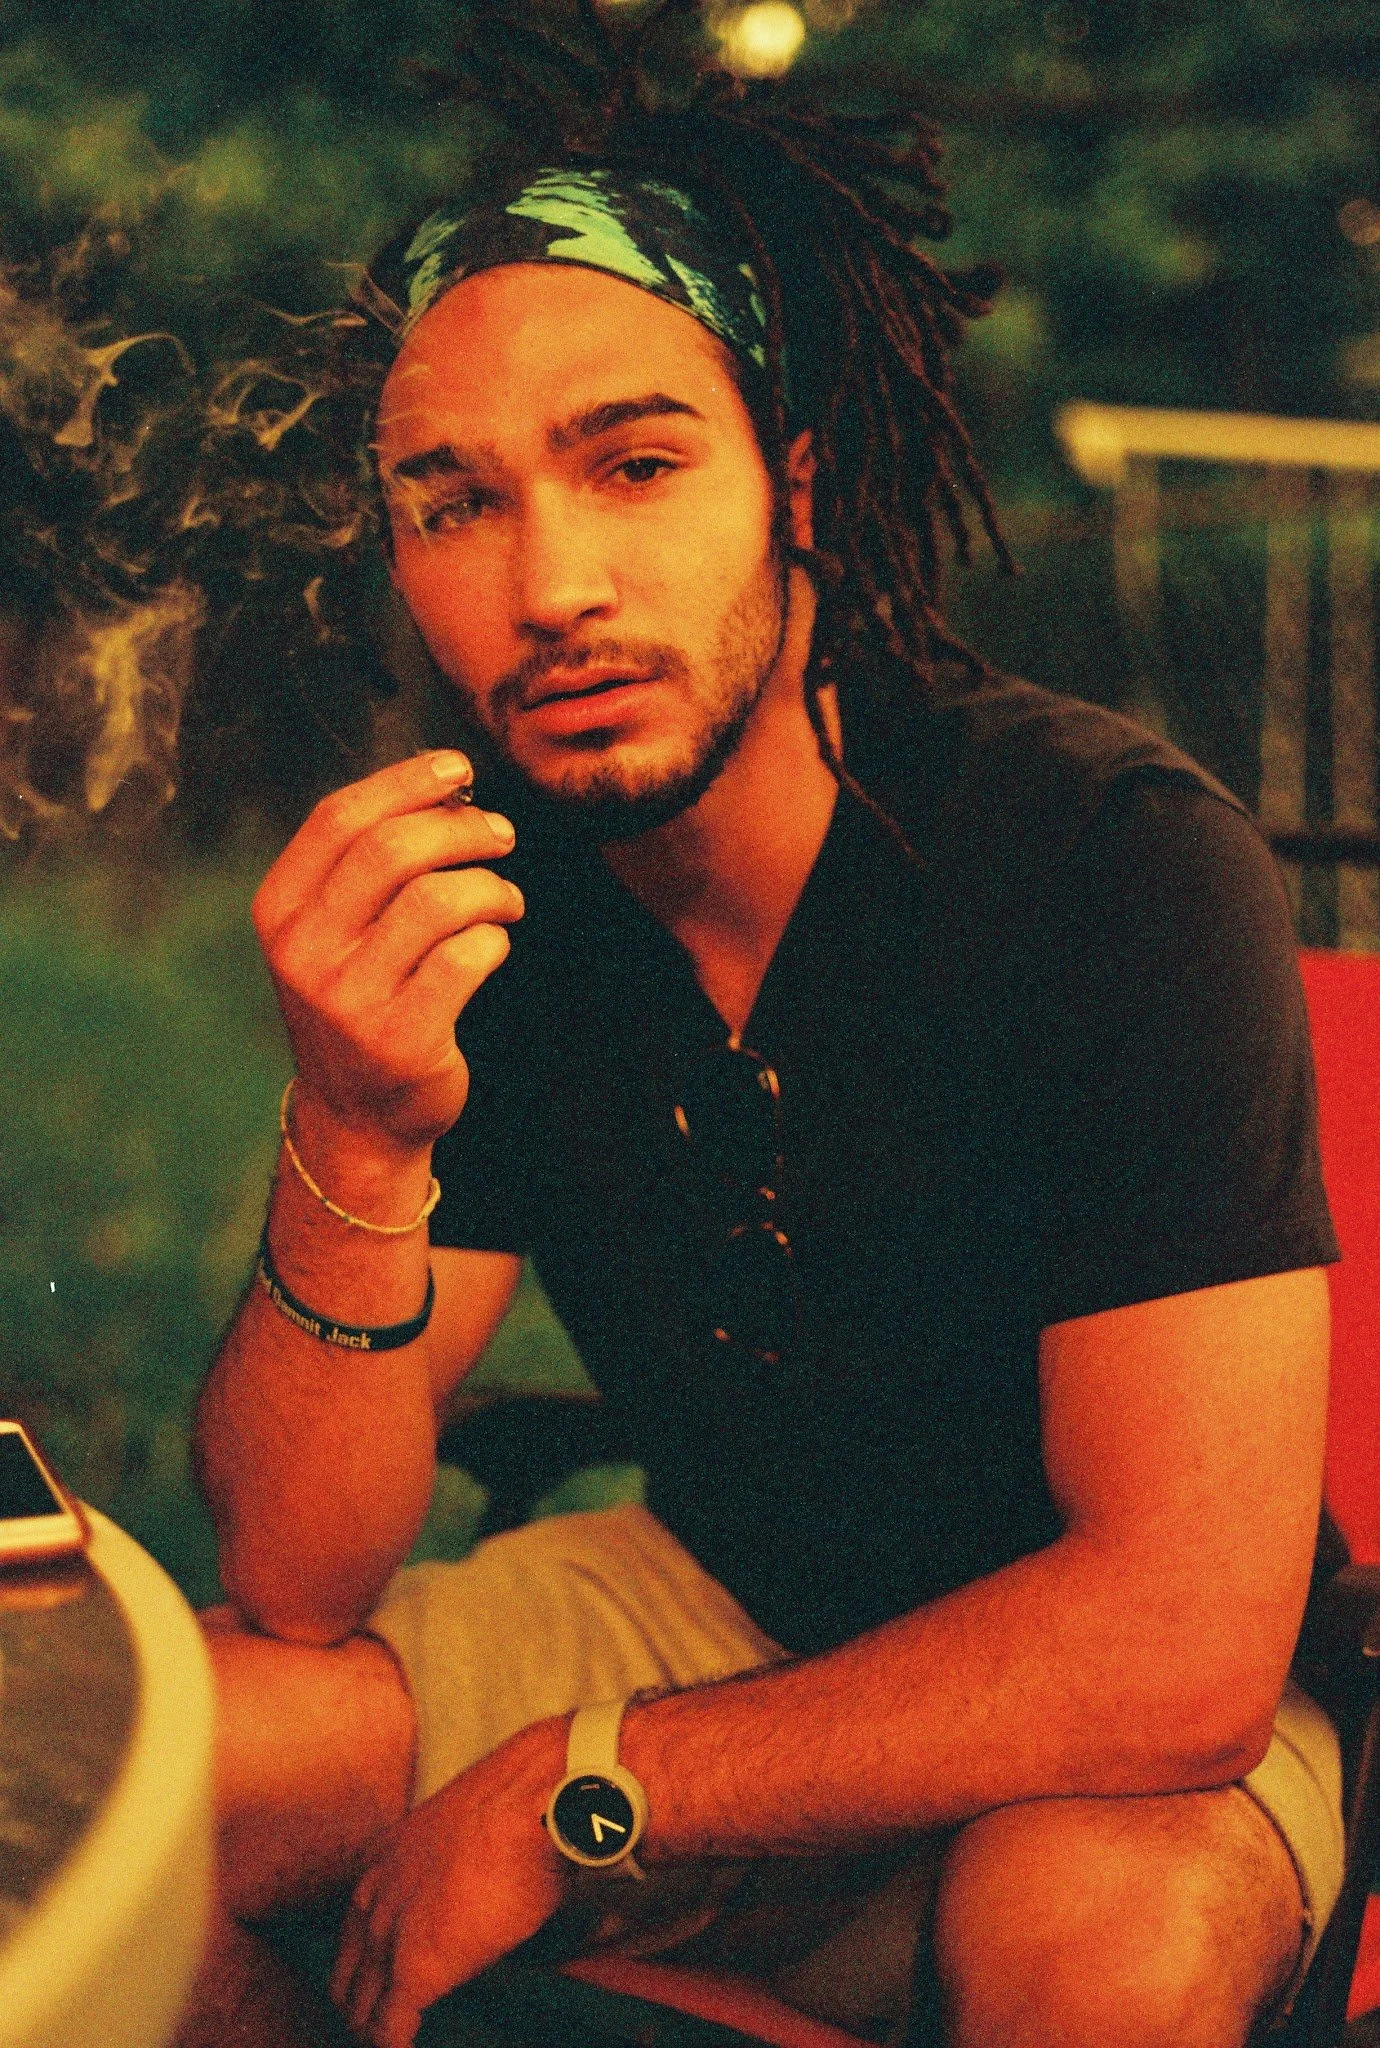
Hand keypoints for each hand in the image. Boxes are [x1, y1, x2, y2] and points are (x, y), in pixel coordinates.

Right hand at [252, 752, 524, 1152]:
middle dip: (462, 830)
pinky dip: (496, 940)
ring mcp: (348, 1000)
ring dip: (490, 889)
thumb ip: (367, 864)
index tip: (460, 770)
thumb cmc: (361, 1000)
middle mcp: (303, 953)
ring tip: (506, 899)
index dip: (406, 782)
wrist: (358, 1117)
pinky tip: (495, 946)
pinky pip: (468, 957)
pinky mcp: (400, 1039)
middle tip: (501, 836)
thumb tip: (448, 786)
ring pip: (439, 902)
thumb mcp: (334, 932)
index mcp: (280, 910)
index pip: (339, 818)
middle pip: (393, 851)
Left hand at [329, 1719, 569, 2047]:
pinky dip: (395, 2046)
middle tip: (384, 2025)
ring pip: (360, 2008)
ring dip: (376, 2031)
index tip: (384, 1986)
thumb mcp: (462, 1835)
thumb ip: (448, 1872)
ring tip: (394, 2042)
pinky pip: (389, 2030)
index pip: (352, 1934)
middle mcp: (373, 1902)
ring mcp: (389, 1938)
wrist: (527, 1805)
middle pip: (346, 1978)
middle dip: (361, 2006)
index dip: (365, 1968)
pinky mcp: (415, 1972)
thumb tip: (475, 1894)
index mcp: (382, 1865)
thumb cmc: (514, 1808)